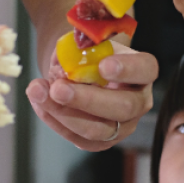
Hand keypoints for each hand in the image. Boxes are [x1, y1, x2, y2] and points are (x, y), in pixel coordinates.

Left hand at [26, 39, 156, 151]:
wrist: (78, 69)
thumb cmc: (88, 53)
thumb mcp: (88, 41)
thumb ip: (82, 46)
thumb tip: (66, 63)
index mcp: (142, 71)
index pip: (145, 69)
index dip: (127, 69)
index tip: (103, 66)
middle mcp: (139, 101)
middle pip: (123, 107)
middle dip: (87, 100)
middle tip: (58, 89)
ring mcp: (123, 125)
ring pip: (98, 130)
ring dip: (64, 113)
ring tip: (38, 92)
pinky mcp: (103, 141)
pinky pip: (80, 139)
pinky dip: (56, 122)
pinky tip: (40, 104)